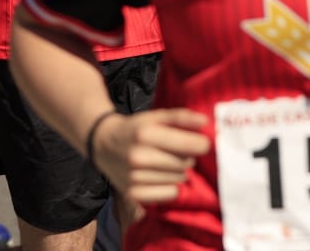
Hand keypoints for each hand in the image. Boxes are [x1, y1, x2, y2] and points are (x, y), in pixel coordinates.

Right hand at [90, 108, 210, 204]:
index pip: (190, 145)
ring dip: (179, 171)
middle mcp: (139, 157)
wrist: (104, 144)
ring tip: (165, 162)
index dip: (202, 144)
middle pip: (187, 163)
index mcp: (146, 134)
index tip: (201, 143)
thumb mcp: (156, 116)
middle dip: (188, 156)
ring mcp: (135, 177)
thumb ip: (182, 117)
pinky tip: (162, 176)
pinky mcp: (133, 193)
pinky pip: (170, 194)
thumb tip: (205, 123)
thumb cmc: (136, 128)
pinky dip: (171, 186)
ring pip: (179, 178)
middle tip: (177, 151)